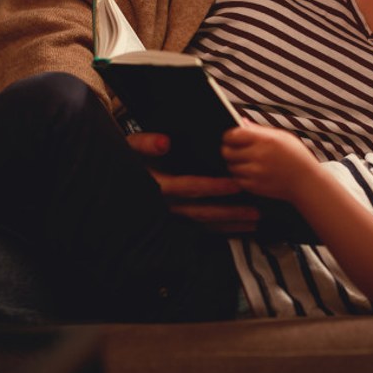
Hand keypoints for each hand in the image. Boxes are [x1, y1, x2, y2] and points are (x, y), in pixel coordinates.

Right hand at [125, 132, 259, 233]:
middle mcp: (166, 204)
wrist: (119, 176)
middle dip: (229, 212)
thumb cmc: (131, 157)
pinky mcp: (178, 220)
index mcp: (158, 183)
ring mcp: (172, 215)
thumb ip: (147, 143)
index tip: (235, 184)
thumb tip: (164, 142)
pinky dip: (222, 229)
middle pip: (201, 210)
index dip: (212, 187)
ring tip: (253, 221)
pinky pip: (202, 229)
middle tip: (254, 210)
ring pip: (204, 223)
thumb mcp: (132, 145)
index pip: (189, 186)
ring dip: (230, 223)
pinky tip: (240, 228)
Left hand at [221, 123, 320, 202]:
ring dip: (235, 164)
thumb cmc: (297, 157)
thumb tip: (242, 122)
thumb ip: (259, 129)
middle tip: (237, 151)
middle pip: (226, 151)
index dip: (229, 136)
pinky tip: (253, 173)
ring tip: (248, 162)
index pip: (232, 135)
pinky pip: (236, 179)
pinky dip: (241, 176)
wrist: (307, 182)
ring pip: (231, 166)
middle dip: (229, 150)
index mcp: (265, 140)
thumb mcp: (282, 136)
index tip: (231, 138)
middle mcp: (258, 156)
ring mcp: (255, 173)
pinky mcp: (254, 186)